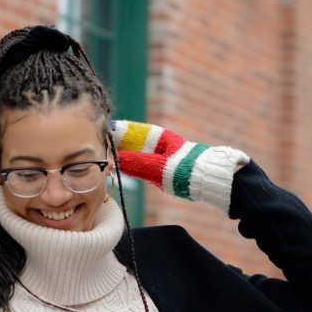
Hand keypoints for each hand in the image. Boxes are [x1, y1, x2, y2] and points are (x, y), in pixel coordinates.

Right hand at [110, 120, 248, 212]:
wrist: (213, 181)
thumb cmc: (190, 172)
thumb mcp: (161, 169)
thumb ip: (138, 164)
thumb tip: (116, 160)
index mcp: (159, 137)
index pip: (130, 130)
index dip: (114, 131)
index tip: (98, 133)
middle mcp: (158, 143)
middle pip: (130, 140)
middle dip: (114, 145)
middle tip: (98, 150)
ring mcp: (160, 154)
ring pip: (135, 152)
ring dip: (121, 155)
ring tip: (106, 160)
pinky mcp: (162, 166)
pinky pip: (141, 162)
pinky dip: (130, 165)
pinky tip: (122, 170)